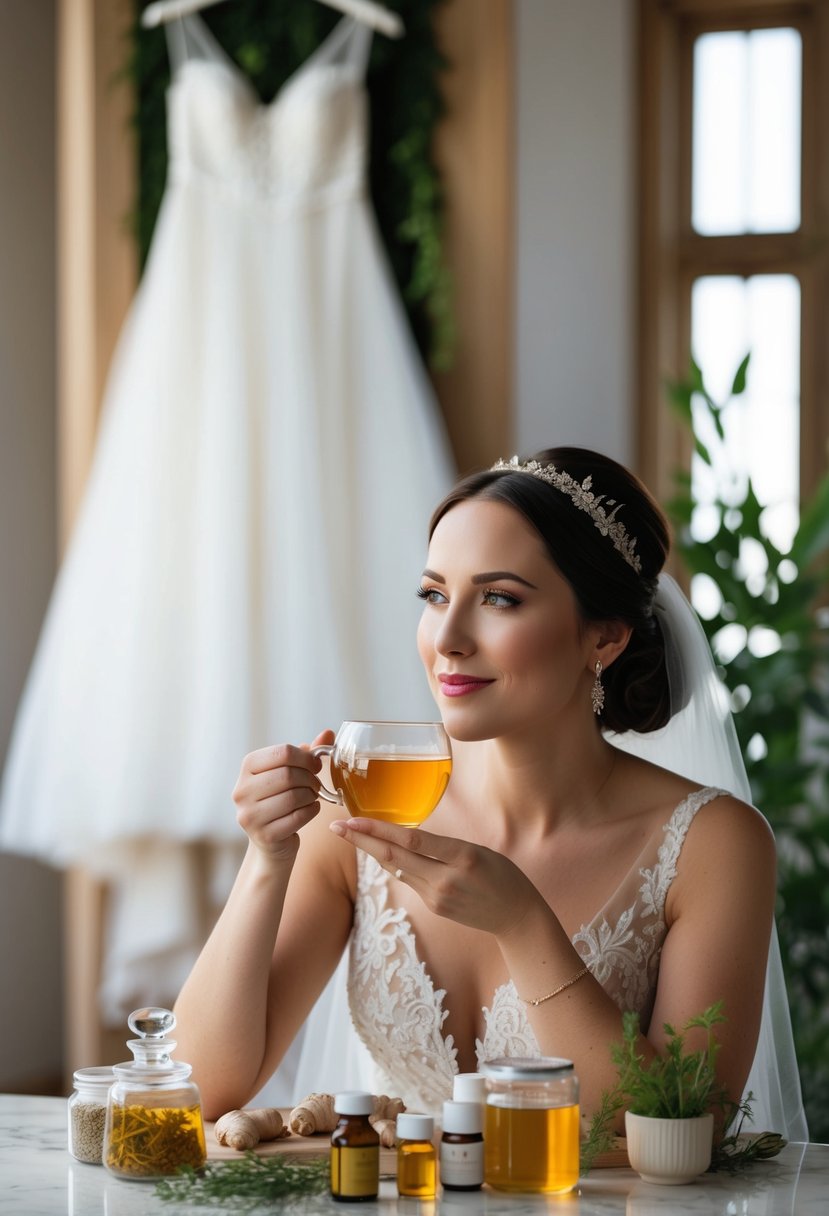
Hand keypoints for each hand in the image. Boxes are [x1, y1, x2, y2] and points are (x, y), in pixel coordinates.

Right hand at [233, 730, 334, 863]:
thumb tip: (328, 733)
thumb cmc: (282, 798)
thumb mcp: (292, 771)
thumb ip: (308, 753)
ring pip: (293, 796)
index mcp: (247, 767)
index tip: (316, 765)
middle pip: (288, 774)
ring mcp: (250, 815)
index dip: (306, 757)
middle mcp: (242, 790)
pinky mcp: (263, 835)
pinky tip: (311, 809)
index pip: (282, 752)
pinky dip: (312, 811)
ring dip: (311, 795)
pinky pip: (298, 817)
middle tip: (316, 784)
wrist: (271, 840)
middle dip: (310, 778)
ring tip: (312, 796)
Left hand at [329, 817, 540, 936]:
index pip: (411, 841)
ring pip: (396, 869)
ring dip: (372, 851)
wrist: (516, 916)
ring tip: (351, 834)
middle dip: (361, 841)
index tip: (354, 819)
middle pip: (393, 858)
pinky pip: (409, 880)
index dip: (379, 830)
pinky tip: (381, 852)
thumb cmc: (502, 875)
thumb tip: (407, 837)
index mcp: (462, 857)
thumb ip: (443, 846)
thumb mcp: (479, 850)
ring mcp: (437, 897)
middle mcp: (445, 879)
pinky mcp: (434, 907)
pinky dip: (394, 864)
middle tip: (336, 826)